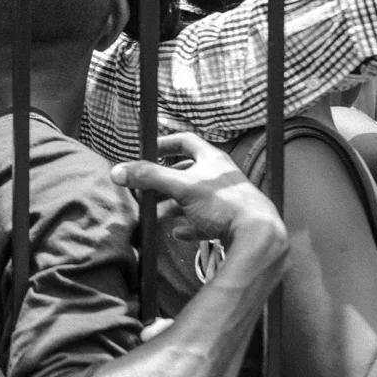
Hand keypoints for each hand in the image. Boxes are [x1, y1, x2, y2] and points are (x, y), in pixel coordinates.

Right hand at [111, 132, 284, 251]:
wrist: (258, 235)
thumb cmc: (226, 205)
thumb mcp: (182, 187)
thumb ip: (149, 177)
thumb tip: (118, 171)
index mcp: (212, 160)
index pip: (185, 141)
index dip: (164, 144)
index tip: (147, 152)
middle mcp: (220, 176)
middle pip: (186, 172)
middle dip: (163, 182)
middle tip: (145, 190)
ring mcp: (225, 199)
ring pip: (193, 198)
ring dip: (173, 205)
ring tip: (156, 214)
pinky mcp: (229, 221)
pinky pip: (204, 221)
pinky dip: (189, 225)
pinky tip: (179, 232)